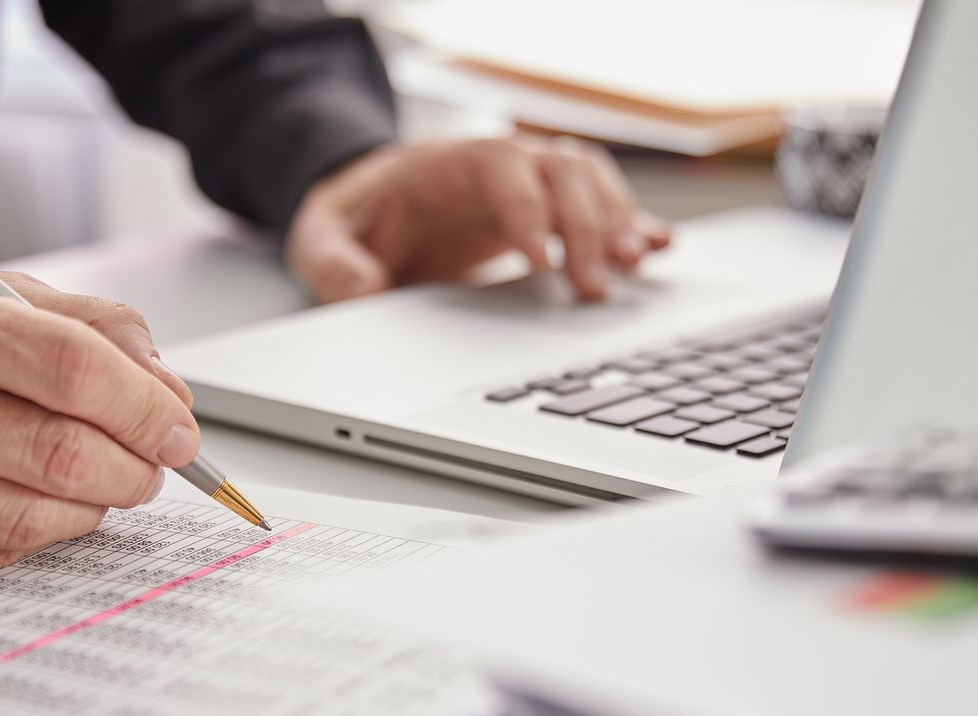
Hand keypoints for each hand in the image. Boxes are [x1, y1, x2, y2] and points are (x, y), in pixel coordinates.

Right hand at [0, 273, 197, 575]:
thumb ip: (91, 328)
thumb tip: (169, 393)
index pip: (71, 364)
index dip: (143, 405)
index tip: (179, 428)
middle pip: (61, 450)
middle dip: (134, 467)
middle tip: (153, 467)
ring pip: (32, 513)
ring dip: (95, 508)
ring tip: (104, 486)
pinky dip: (41, 535)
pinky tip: (40, 507)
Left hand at [287, 136, 670, 302]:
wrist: (372, 209)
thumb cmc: (354, 219)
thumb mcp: (320, 236)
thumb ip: (332, 260)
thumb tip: (361, 290)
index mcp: (449, 163)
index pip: (503, 170)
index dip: (528, 209)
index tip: (540, 260)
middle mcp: (499, 165)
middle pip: (561, 170)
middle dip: (586, 224)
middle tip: (594, 286)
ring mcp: (528, 186)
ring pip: (590, 183)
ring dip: (617, 222)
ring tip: (637, 266)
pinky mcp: (546, 213)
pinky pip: (599, 207)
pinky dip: (630, 225)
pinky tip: (656, 249)